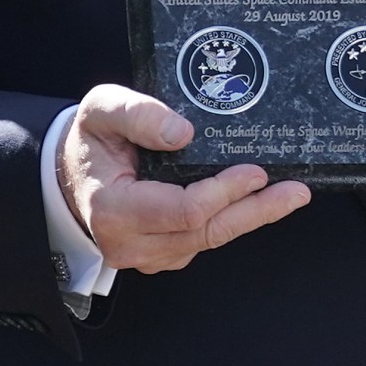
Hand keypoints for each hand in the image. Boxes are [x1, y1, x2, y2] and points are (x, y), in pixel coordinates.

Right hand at [56, 85, 310, 273]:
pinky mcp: (161, 254)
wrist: (70, 174)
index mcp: (112, 209)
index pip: (182, 210)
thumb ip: (138, 114)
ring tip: (290, 196)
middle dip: (255, 211)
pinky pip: (204, 240)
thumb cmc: (89, 141)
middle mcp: (129, 242)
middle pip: (205, 231)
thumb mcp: (102, 110)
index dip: (224, 192)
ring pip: (209, 239)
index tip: (255, 171)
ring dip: (251, 217)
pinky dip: (232, 220)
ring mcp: (146, 254)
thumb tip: (182, 133)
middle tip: (296, 192)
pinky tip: (258, 202)